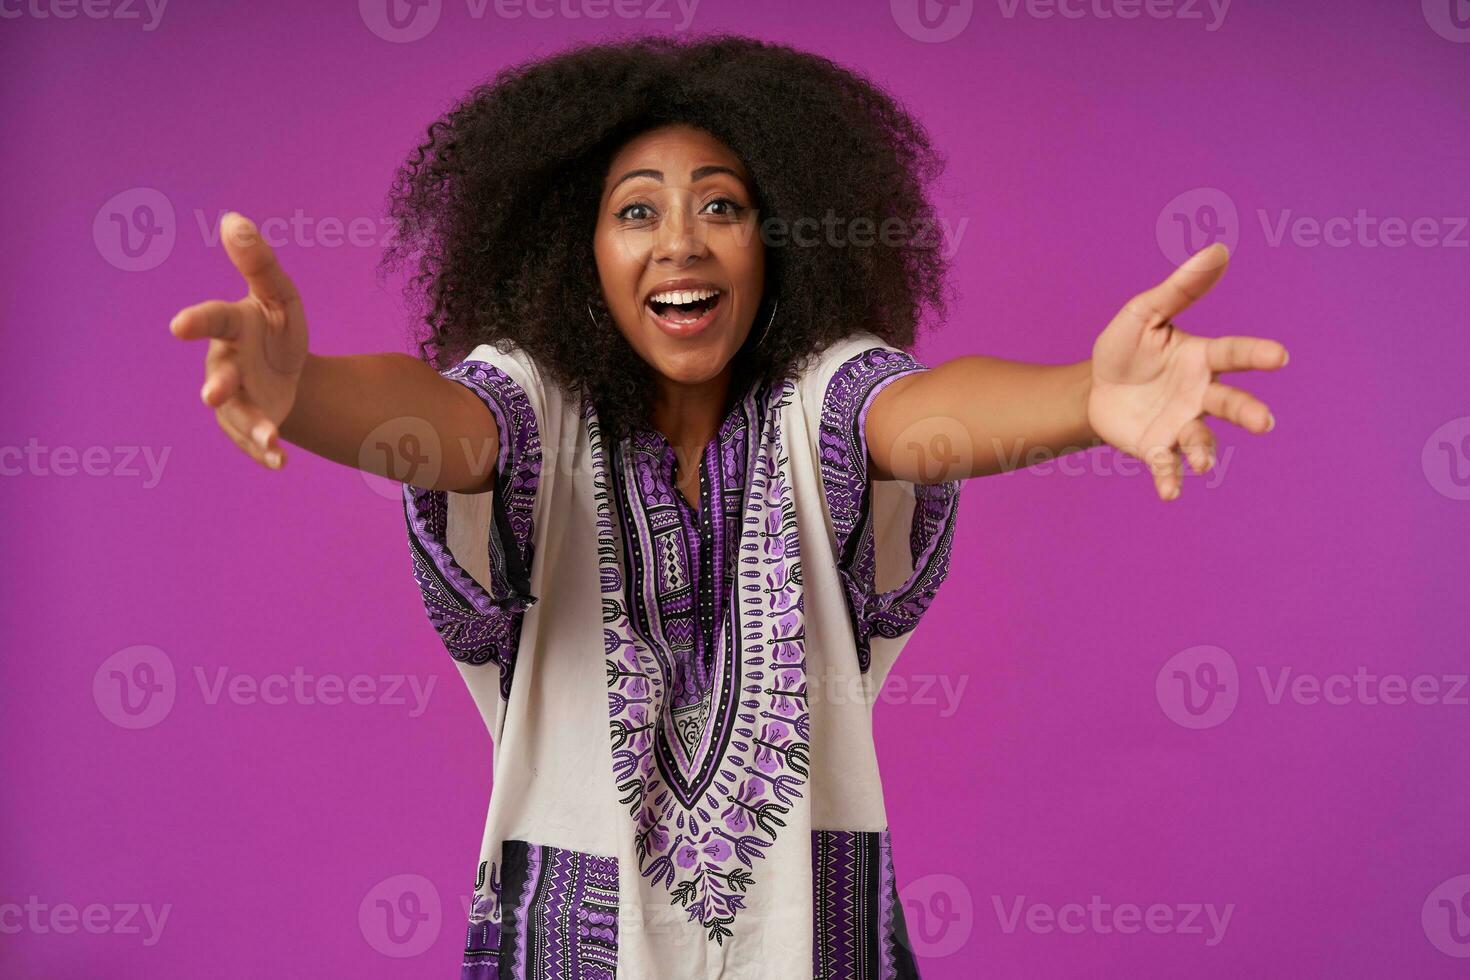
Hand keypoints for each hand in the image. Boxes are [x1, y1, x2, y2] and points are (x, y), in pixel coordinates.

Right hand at [168, 212, 309, 468]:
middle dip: (216, 385)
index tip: (178, 326)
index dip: (196, 321)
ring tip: (270, 437)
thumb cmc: (274, 326)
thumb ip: (259, 262)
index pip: (213, 320)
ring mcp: (237, 399)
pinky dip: (267, 453)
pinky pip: (257, 440)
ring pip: (239, 414)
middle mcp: (225, 364)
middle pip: (219, 376)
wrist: (286, 371)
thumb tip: (233, 219)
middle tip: (211, 394)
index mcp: (232, 327)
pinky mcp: (252, 425)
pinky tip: (281, 462)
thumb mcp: (277, 294)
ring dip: (251, 426)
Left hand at [1087, 243, 1288, 500]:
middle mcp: (1199, 393)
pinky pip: (1168, 464)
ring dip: (1206, 451)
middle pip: (1230, 403)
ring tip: (1204, 463)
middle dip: (1248, 412)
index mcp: (1201, 358)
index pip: (1234, 353)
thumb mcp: (1145, 313)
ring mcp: (1181, 423)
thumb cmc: (1125, 347)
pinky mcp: (1157, 447)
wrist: (1092, 388)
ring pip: (1202, 438)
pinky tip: (1170, 493)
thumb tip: (1218, 249)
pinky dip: (1170, 478)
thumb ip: (1180, 288)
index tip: (1280, 357)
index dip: (1257, 354)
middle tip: (1265, 422)